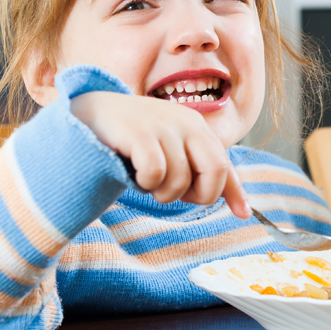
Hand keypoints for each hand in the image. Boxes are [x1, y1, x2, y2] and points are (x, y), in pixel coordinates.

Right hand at [70, 91, 250, 217]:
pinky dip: (145, 183)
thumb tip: (244, 212)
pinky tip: (133, 174)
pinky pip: (156, 172)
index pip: (225, 164)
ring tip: (146, 180)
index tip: (242, 214)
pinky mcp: (139, 132)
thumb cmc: (134, 142)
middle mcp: (185, 122)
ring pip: (181, 179)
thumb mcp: (173, 154)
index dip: (233, 192)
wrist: (87, 115)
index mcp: (197, 127)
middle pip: (215, 171)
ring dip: (162, 192)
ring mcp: (162, 125)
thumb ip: (202, 174)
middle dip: (198, 195)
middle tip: (172, 194)